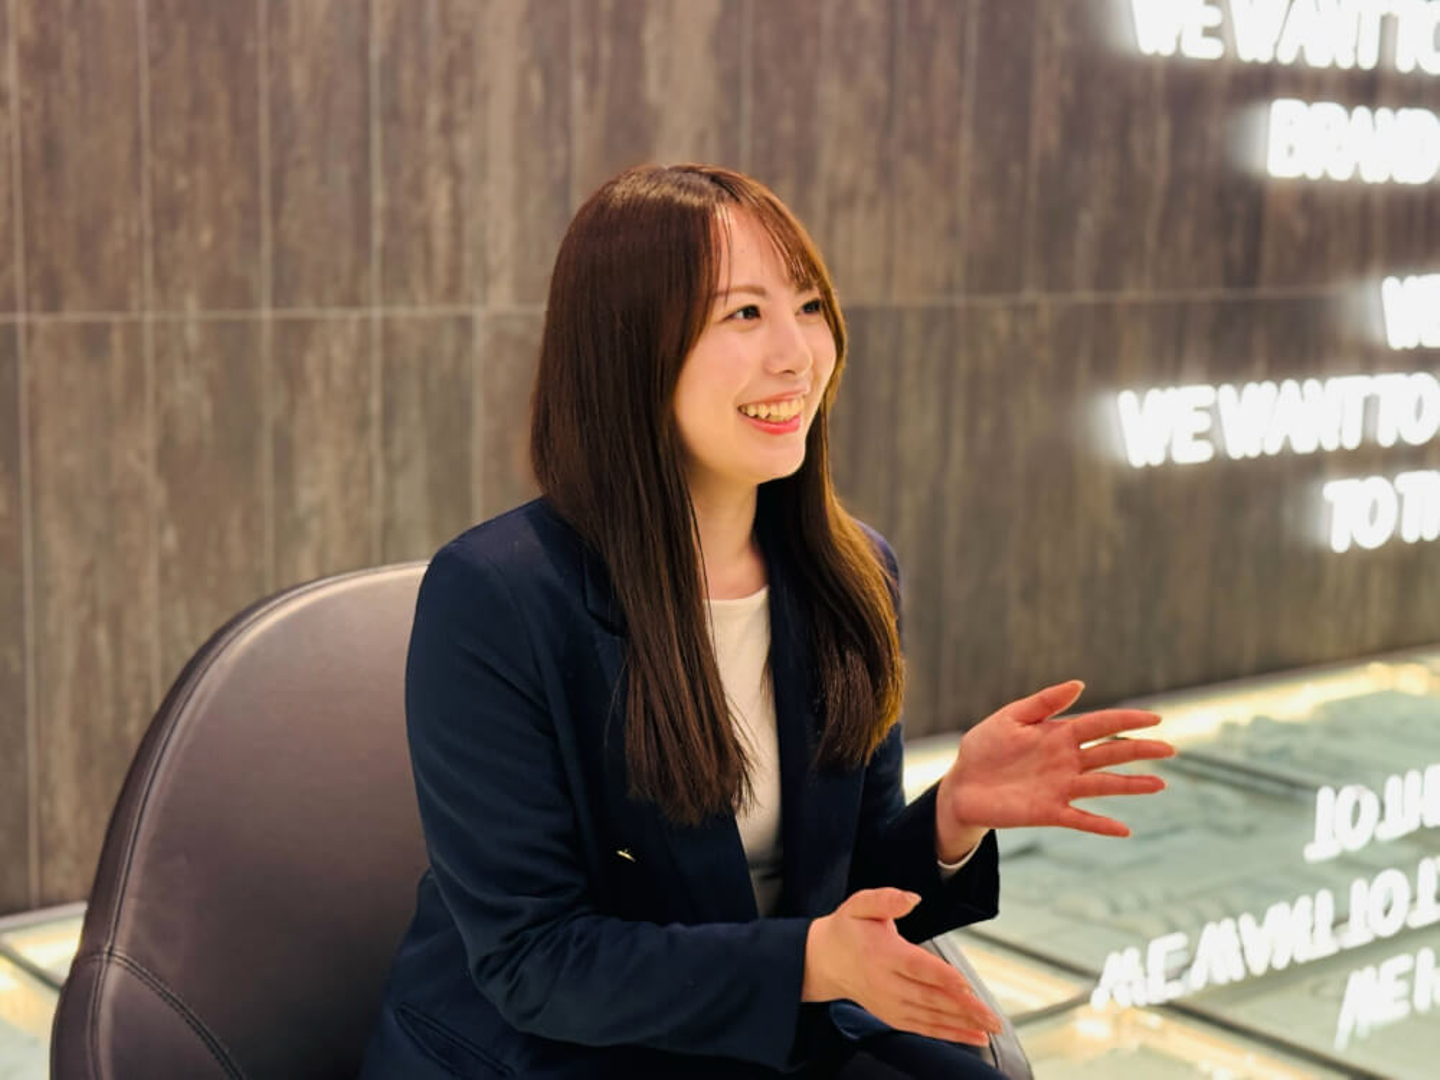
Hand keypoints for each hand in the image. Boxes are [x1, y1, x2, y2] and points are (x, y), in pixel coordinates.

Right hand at [801, 888, 1002, 1045]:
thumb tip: (912, 898)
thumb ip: (886, 899)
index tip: (966, 985)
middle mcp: (887, 983)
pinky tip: (972, 1037)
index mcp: (882, 954)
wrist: (823, 960)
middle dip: (964, 1009)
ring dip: (962, 1025)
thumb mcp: (860, 904)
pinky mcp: (893, 1016)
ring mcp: (890, 1003)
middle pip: (930, 997)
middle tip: (992, 1018)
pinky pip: (923, 1028)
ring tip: (989, 1029)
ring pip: (931, 1017)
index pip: (917, 967)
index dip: (943, 977)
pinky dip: (949, 1034)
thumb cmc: (847, 929)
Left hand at [937, 680, 1173, 842]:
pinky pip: (1080, 819)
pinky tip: (1125, 829)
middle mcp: (1067, 761)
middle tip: (1169, 749)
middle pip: (1110, 753)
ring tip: (1160, 784)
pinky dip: (1101, 824)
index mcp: (1058, 734)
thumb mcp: (1010, 718)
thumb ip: (1044, 702)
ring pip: (1103, 785)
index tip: (1156, 718)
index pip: (1101, 724)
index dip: (1127, 720)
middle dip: (1139, 750)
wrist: (961, 785)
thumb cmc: (984, 748)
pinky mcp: (1049, 811)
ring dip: (1131, 785)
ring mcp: (1061, 787)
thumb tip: (1080, 684)